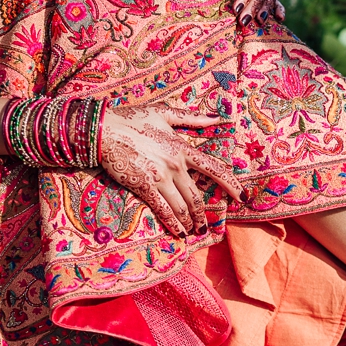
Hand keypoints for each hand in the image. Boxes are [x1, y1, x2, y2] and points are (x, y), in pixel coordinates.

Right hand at [99, 109, 243, 236]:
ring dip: (191, 222)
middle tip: (208, 226)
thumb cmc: (132, 118)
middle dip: (204, 214)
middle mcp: (176, 165)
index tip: (243, 198)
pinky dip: (173, 223)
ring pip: (183, 206)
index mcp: (183, 148)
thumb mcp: (165, 112)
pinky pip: (163, 210)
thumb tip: (217, 117)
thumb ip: (192, 118)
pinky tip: (179, 233)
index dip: (231, 185)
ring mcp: (160, 178)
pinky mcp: (144, 187)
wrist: (102, 129)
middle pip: (197, 196)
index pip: (215, 169)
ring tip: (195, 231)